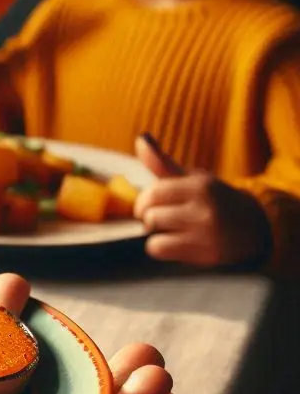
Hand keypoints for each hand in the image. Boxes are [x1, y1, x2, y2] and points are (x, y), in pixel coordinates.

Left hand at [134, 133, 270, 266]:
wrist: (253, 228)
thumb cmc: (213, 200)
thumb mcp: (193, 179)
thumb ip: (162, 163)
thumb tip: (141, 139)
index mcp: (200, 186)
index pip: (153, 193)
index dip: (144, 201)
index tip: (151, 205)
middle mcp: (205, 208)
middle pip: (150, 215)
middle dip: (149, 217)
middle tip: (162, 218)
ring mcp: (207, 233)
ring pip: (153, 233)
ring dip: (155, 233)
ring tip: (171, 230)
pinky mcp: (207, 254)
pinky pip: (160, 250)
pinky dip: (160, 248)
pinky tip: (175, 243)